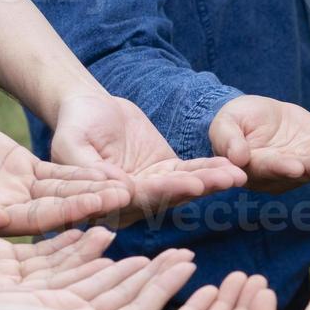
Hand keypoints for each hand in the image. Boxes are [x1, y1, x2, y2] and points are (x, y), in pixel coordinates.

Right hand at [0, 106, 130, 234]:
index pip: (35, 225)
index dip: (66, 218)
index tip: (97, 212)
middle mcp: (10, 215)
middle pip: (58, 213)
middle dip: (91, 205)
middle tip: (125, 199)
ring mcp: (19, 194)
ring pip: (63, 194)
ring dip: (94, 189)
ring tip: (126, 186)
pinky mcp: (24, 173)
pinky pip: (58, 175)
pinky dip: (82, 173)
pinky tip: (108, 172)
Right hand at [0, 249, 197, 309]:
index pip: (137, 305)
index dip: (163, 283)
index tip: (190, 261)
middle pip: (122, 292)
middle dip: (152, 271)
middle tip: (184, 250)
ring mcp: (53, 308)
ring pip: (96, 279)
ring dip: (121, 262)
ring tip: (148, 247)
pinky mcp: (30, 292)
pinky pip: (63, 268)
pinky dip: (80, 251)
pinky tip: (98, 237)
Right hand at [53, 92, 245, 219]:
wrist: (89, 107)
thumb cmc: (74, 125)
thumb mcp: (71, 144)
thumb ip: (89, 168)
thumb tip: (119, 189)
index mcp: (108, 201)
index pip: (140, 198)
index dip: (166, 192)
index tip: (192, 185)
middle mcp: (134, 202)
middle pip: (170, 196)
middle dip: (199, 187)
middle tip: (226, 181)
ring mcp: (153, 187)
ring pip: (185, 186)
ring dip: (212, 181)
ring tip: (237, 175)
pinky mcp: (167, 172)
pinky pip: (192, 171)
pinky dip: (212, 168)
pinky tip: (233, 167)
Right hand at [210, 95, 309, 192]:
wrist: (258, 114)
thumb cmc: (236, 120)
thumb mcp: (226, 124)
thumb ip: (229, 140)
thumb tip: (237, 158)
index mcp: (254, 168)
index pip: (268, 170)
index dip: (282, 168)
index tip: (295, 167)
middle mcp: (280, 174)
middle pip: (297, 172)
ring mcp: (301, 165)